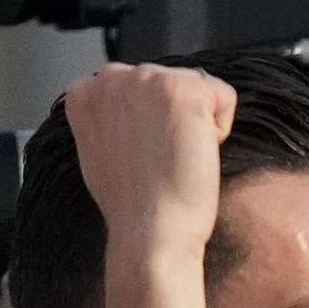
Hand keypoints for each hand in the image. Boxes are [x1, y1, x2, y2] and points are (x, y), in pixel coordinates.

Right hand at [62, 63, 235, 257]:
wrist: (149, 230)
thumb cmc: (130, 200)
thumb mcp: (100, 146)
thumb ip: (112, 114)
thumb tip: (137, 105)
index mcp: (84, 92)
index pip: (141, 85)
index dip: (152, 121)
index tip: (142, 152)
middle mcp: (111, 77)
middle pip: (171, 81)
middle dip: (175, 118)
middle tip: (159, 157)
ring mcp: (146, 79)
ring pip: (198, 87)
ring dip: (198, 122)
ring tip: (173, 155)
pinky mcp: (182, 89)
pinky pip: (224, 96)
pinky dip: (221, 127)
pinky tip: (192, 152)